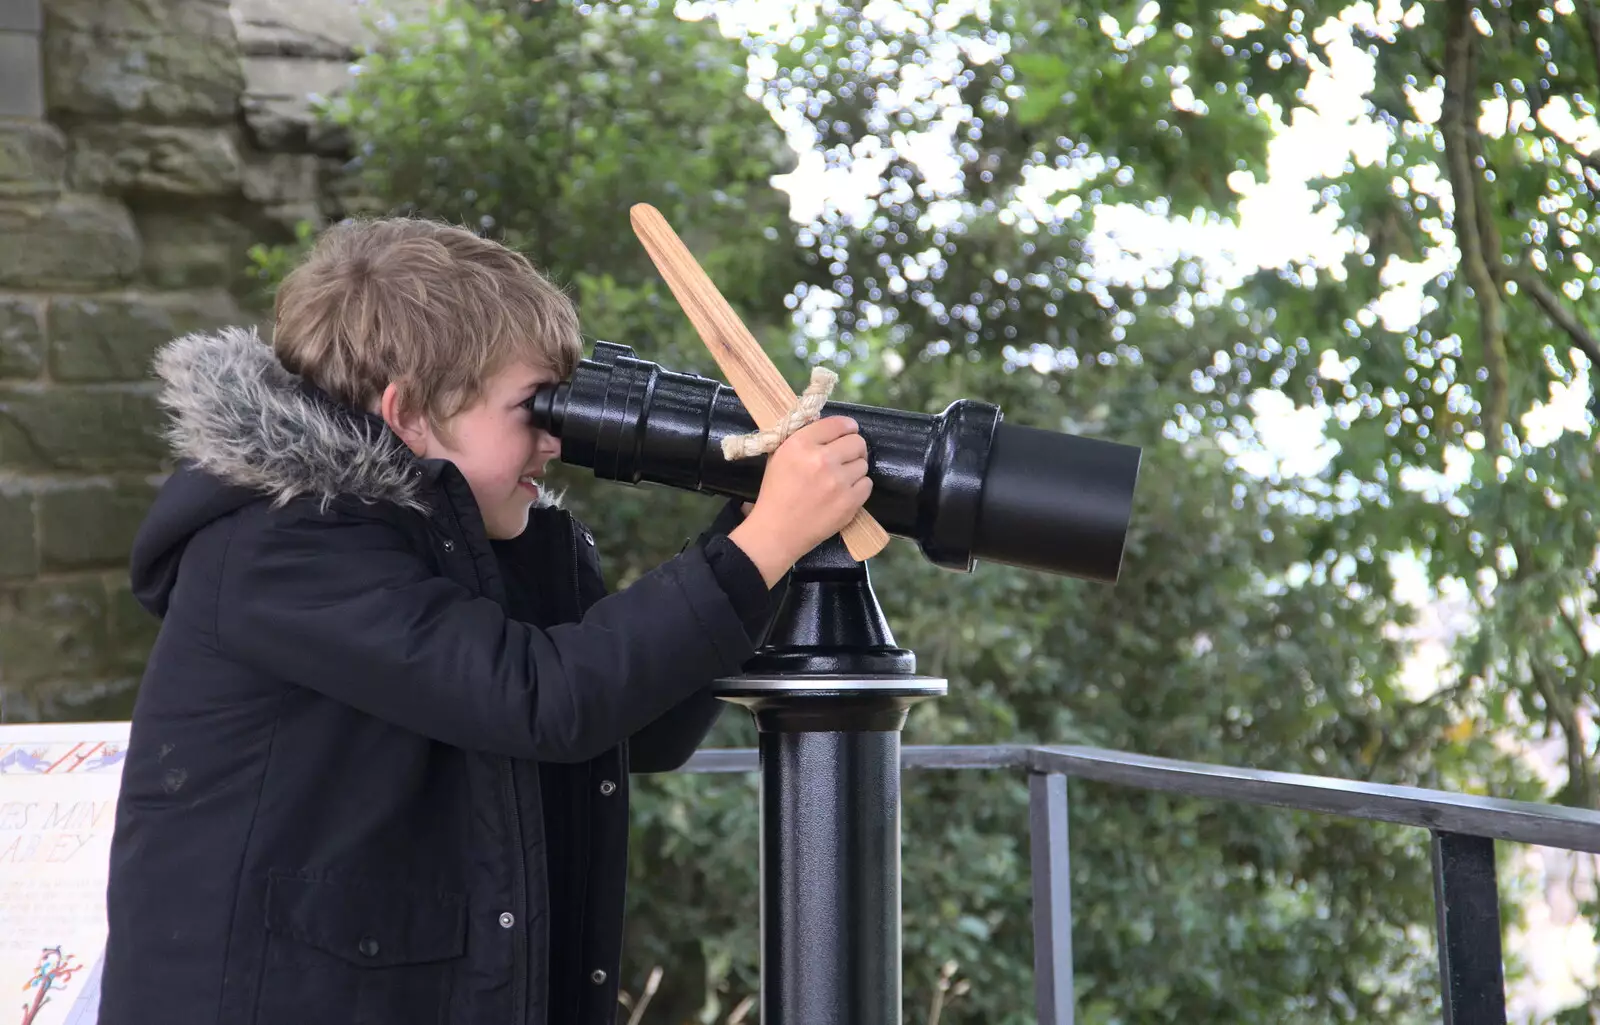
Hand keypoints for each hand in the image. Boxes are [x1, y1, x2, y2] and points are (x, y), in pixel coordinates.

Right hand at [727, 416, 871, 585]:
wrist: (777, 531)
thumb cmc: (776, 493)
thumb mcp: (780, 456)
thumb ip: (804, 439)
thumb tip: (830, 427)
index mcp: (801, 444)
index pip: (838, 423)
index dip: (847, 427)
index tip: (848, 432)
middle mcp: (821, 459)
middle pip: (857, 442)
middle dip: (854, 448)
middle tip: (847, 457)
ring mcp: (838, 481)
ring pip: (863, 464)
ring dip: (855, 469)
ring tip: (841, 478)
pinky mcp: (849, 502)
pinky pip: (867, 484)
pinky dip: (859, 487)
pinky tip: (844, 492)